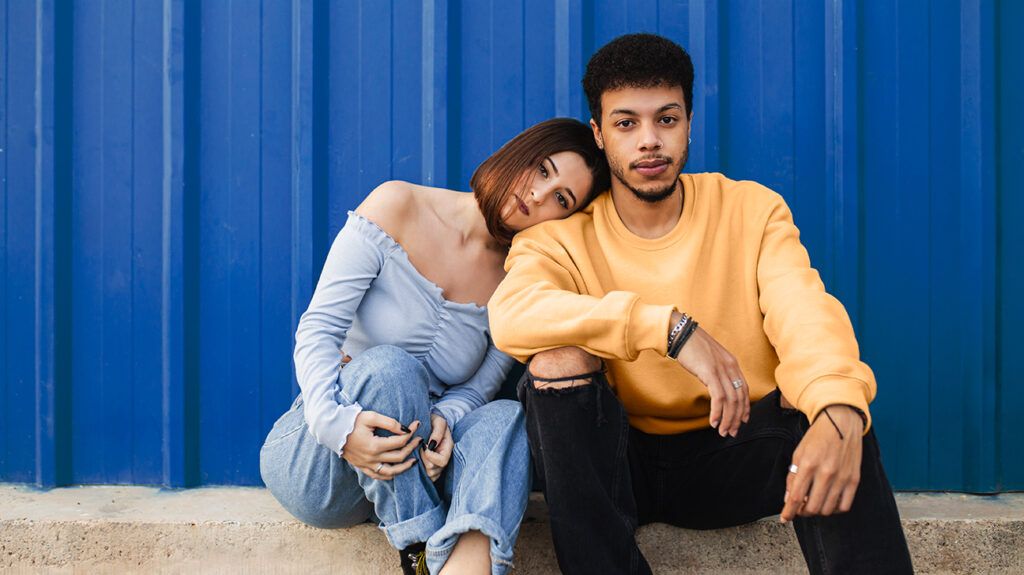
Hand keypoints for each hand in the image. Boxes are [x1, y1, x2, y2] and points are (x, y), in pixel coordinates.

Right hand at [342, 411, 421, 480]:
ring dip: (405, 467)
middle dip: (412, 447)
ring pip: (391, 471)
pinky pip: (380, 476)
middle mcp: (372, 458)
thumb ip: (389, 423)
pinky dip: (391, 475)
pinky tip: (398, 470)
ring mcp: (367, 465)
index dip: (411, 433)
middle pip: (399, 456)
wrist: (333, 431)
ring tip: (415, 461)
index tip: (417, 425)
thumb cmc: (352, 421)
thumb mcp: (370, 417)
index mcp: (374, 446)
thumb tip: (405, 429)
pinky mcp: (363, 468)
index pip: (400, 442)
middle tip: (419, 439)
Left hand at [420, 413, 453, 481]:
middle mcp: (444, 458)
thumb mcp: (438, 422)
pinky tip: (417, 460)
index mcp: (448, 448)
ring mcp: (439, 464)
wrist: (432, 421)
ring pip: (430, 475)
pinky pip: (427, 476)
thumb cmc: (435, 420)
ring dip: (421, 466)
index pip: (442, 461)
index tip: (423, 446)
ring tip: (418, 454)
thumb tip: (431, 444)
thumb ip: (437, 432)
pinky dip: (421, 471)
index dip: (430, 456)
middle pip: (434, 470)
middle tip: (419, 449)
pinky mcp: (432, 466)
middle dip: (424, 461)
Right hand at [672, 313, 749, 436]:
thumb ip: (716, 370)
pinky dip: (718, 412)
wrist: (679, 332)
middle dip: (736, 418)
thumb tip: (715, 384)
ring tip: (722, 431)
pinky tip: (714, 422)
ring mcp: (721, 369)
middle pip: (739, 398)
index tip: (742, 420)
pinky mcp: (710, 372)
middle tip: (731, 432)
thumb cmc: (690, 344)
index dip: (744, 407)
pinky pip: (719, 398)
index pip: (744, 390)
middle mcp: (730, 367)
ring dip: (727, 419)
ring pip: (731, 401)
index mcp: (732, 363)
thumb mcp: (709, 358)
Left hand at [780, 405, 863, 521]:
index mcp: (808, 465)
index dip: (788, 512)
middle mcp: (826, 473)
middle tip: (799, 507)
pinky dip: (834, 509)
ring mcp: (842, 478)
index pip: (796, 497)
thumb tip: (788, 499)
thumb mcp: (798, 453)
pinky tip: (828, 501)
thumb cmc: (817, 438)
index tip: (784, 518)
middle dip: (802, 512)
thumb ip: (792, 477)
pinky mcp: (854, 480)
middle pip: (812, 508)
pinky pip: (844, 506)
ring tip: (813, 502)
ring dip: (817, 511)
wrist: (841, 423)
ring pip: (827, 510)